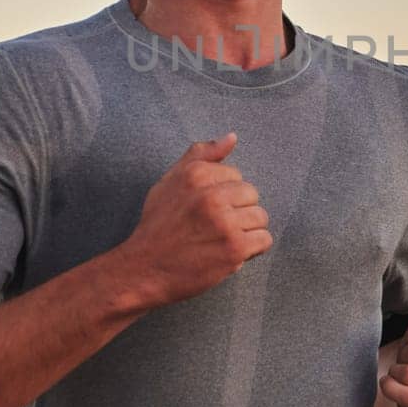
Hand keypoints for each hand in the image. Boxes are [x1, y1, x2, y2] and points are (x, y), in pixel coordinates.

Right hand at [118, 133, 271, 308]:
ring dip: (246, 231)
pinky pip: (264, 239)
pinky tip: (231, 252)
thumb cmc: (157, 225)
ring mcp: (224, 222)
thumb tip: (232, 137)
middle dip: (238, 211)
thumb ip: (201, 156)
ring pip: (261, 217)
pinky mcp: (234, 248)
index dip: (223, 195)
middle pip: (251, 194)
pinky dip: (252, 249)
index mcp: (196, 174)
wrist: (143, 269)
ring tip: (222, 240)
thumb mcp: (170, 181)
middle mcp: (211, 195)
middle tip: (214, 227)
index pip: (235, 175)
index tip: (206, 210)